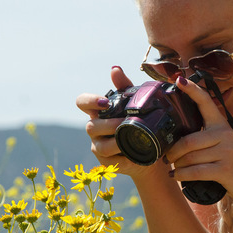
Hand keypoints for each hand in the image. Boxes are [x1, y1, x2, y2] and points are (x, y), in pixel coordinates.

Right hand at [75, 66, 163, 180]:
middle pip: (91, 126)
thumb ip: (124, 86)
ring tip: (131, 139)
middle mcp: (95, 129)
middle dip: (109, 125)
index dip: (89, 101)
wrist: (150, 150)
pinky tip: (134, 155)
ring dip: (116, 142)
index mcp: (99, 112)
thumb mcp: (134, 103)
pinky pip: (111, 161)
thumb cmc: (138, 122)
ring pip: (101, 146)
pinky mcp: (105, 163)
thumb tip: (115, 69)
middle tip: (125, 123)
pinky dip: (123, 159)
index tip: (104, 103)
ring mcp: (98, 146)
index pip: (82, 102)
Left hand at [164, 75, 232, 199]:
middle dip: (173, 152)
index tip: (179, 80)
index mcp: (222, 125)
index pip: (206, 102)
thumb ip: (206, 137)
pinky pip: (195, 171)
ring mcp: (226, 152)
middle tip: (167, 158)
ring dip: (177, 166)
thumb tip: (176, 138)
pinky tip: (177, 176)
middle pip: (188, 141)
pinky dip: (181, 175)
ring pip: (190, 158)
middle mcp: (225, 135)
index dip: (192, 90)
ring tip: (174, 169)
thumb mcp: (223, 144)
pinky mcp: (225, 169)